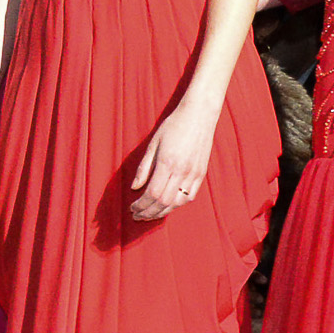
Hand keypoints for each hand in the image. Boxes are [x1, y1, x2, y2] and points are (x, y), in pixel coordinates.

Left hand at [127, 101, 215, 222]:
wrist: (199, 116)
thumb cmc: (173, 126)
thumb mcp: (153, 144)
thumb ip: (144, 168)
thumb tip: (134, 188)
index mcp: (167, 163)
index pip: (152, 193)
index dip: (141, 205)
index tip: (132, 208)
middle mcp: (182, 171)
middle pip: (164, 202)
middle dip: (149, 213)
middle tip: (138, 216)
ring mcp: (194, 174)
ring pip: (178, 203)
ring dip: (163, 212)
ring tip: (150, 214)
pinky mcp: (201, 174)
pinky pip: (189, 196)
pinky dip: (177, 205)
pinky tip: (167, 206)